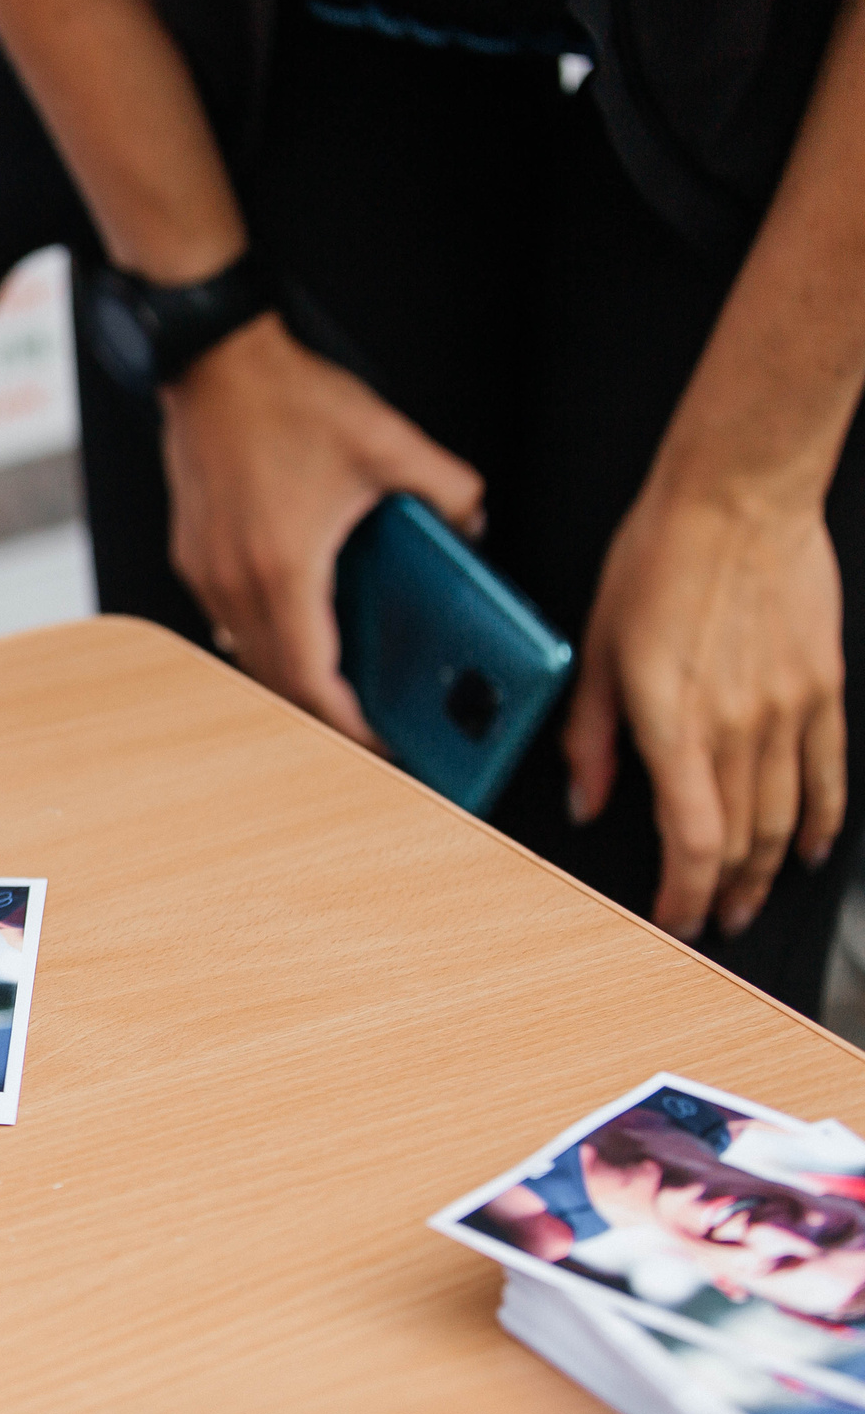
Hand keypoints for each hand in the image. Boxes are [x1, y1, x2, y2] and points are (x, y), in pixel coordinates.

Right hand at [160, 314, 486, 740]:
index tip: (383, 744)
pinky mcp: (193, 553)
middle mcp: (234, 581)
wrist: (211, 361)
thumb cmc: (283, 399)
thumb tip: (474, 523)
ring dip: (293, 673)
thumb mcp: (388, 442)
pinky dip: (266, 635)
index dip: (351, 726)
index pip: (314, 681)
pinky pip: (230, 619)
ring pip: (249, 653)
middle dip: (325, 713)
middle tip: (370, 725)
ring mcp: (205, 570)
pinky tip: (301, 617)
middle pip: (279, 680)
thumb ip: (448, 489)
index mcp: (285, 569)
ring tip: (339, 679)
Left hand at [565, 479, 845, 938]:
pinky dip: (820, 820)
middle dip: (723, 891)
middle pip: (739, 839)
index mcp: (673, 720)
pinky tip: (809, 846)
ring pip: (785, 818)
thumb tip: (585, 797)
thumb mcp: (597, 646)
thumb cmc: (660, 555)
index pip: (691, 839)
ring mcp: (788, 709)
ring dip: (769, 869)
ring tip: (753, 898)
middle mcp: (738, 724)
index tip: (673, 915)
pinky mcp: (822, 687)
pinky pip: (828, 773)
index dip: (684, 892)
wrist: (738, 497)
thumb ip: (590, 735)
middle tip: (711, 917)